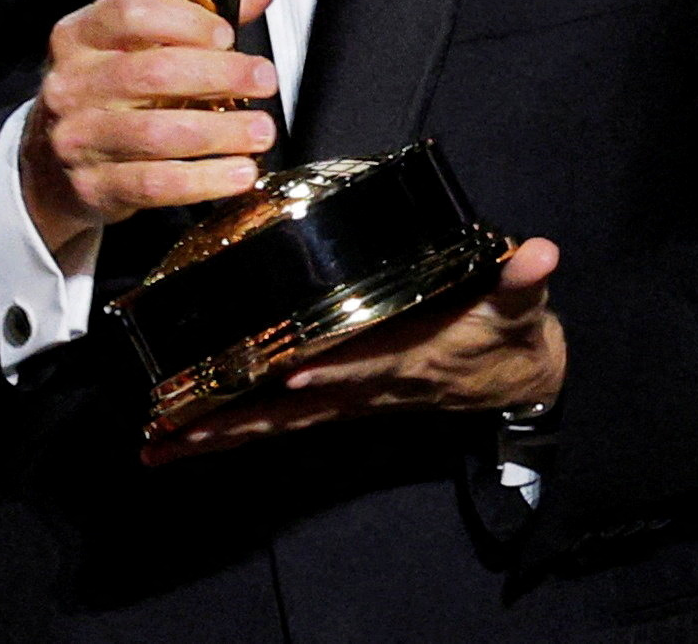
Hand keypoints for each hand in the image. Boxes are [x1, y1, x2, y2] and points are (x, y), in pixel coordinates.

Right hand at [20, 0, 285, 265]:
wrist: (52, 164)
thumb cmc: (114, 92)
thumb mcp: (146, 45)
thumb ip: (207, 10)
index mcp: (80, 35)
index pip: (129, 13)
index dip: (185, 20)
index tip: (227, 35)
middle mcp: (72, 83)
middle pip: (150, 73)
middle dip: (218, 75)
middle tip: (264, 80)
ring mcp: (77, 137)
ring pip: (156, 133)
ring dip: (220, 132)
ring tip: (261, 131)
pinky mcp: (93, 187)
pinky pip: (154, 184)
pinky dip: (205, 180)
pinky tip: (239, 173)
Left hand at [144, 235, 566, 465]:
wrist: (517, 375)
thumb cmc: (507, 328)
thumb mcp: (520, 301)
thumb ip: (521, 277)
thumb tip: (537, 254)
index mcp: (409, 356)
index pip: (366, 365)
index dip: (333, 372)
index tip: (292, 373)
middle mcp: (369, 387)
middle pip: (296, 409)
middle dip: (239, 417)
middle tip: (179, 427)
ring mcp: (349, 400)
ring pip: (276, 422)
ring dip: (219, 433)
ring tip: (160, 442)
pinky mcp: (336, 403)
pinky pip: (277, 423)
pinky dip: (231, 430)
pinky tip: (183, 438)